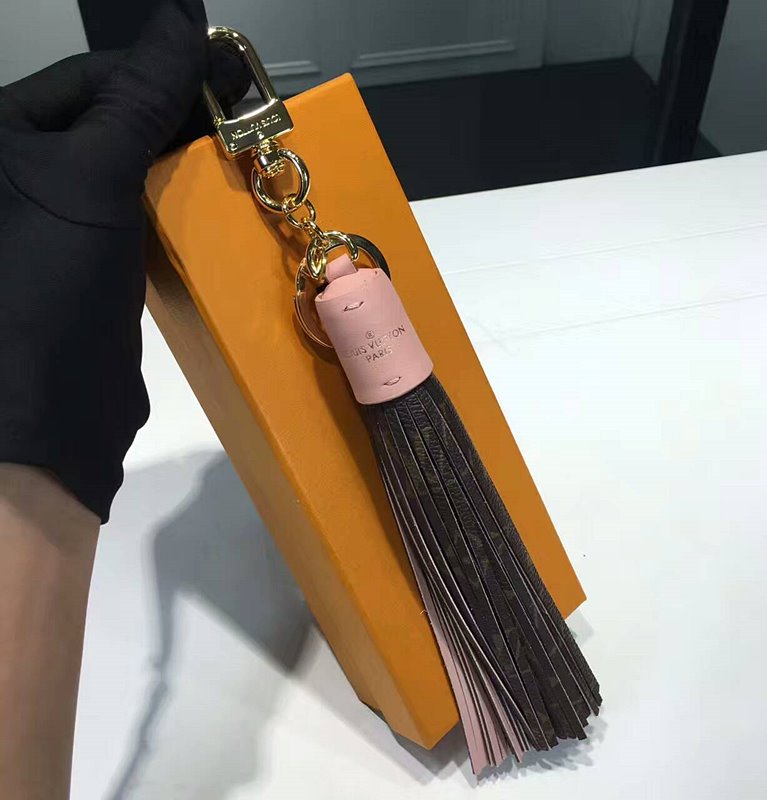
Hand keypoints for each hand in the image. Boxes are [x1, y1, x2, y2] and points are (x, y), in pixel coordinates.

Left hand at [0, 2, 243, 520]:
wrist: (48, 414)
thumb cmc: (47, 287)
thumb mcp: (92, 177)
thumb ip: (139, 98)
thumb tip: (183, 19)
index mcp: (0, 137)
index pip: (90, 77)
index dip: (159, 71)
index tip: (224, 77)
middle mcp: (21, 172)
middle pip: (111, 119)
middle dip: (174, 118)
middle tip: (238, 121)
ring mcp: (56, 219)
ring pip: (129, 167)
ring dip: (180, 163)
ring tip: (232, 157)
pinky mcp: (90, 261)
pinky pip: (137, 214)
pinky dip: (175, 206)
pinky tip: (209, 203)